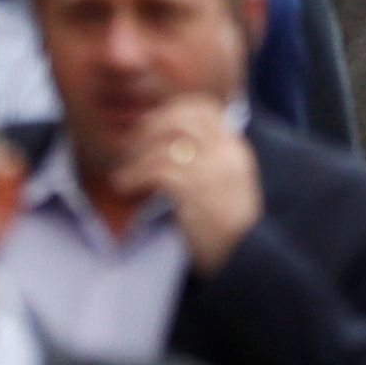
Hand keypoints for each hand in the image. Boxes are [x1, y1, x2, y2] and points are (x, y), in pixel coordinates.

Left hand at [116, 99, 260, 272]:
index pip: (203, 108)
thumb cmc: (226, 224)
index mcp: (235, 147)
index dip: (170, 111)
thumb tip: (168, 143)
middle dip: (146, 130)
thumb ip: (207, 159)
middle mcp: (226, 152)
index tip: (149, 126)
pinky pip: (155, 170)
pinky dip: (133, 177)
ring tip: (122, 176)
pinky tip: (126, 189)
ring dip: (133, 160)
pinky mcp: (195, 190)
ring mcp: (212, 169)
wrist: (244, 256)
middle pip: (178, 118)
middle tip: (128, 149)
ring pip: (161, 145)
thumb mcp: (226, 182)